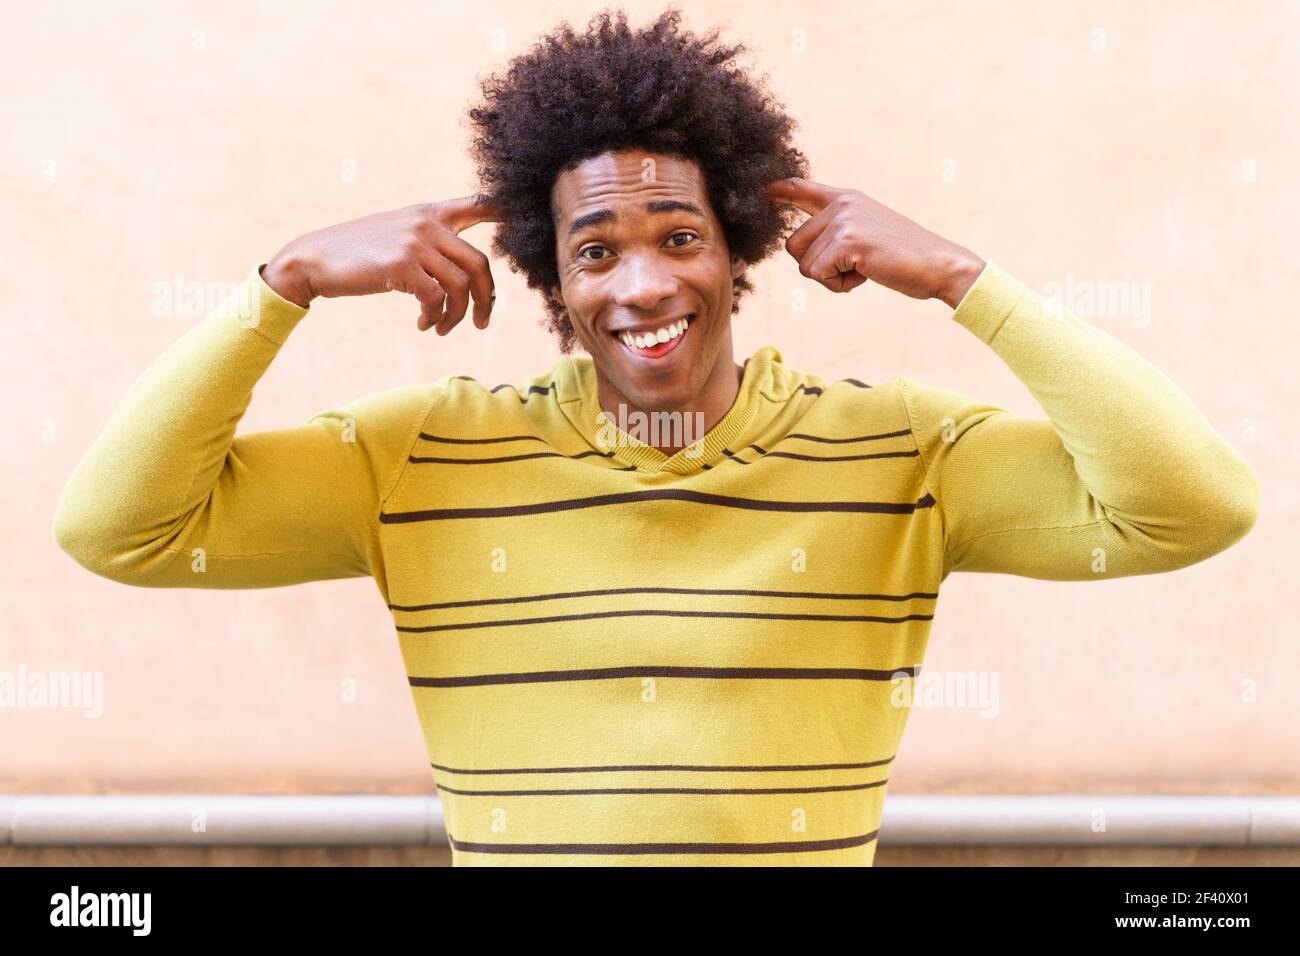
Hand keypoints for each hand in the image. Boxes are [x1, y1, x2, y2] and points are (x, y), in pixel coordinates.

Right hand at [262, 196, 502, 333]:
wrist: (314, 259)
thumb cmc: (357, 254)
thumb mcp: (397, 235)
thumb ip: (430, 243)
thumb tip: (461, 272)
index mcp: (429, 213)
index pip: (476, 204)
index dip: (504, 211)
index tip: (522, 216)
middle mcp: (427, 224)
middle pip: (480, 263)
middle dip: (487, 299)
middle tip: (481, 323)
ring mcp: (415, 243)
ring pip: (461, 286)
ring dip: (457, 316)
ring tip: (443, 329)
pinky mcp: (401, 265)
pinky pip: (436, 299)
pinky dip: (435, 318)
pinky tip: (424, 325)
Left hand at [764, 177, 984, 308]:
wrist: (939, 265)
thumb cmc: (904, 258)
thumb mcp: (867, 234)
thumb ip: (837, 232)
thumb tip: (801, 246)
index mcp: (846, 199)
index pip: (801, 188)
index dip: (780, 191)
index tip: (763, 190)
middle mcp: (841, 204)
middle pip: (792, 246)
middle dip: (818, 267)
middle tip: (854, 266)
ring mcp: (843, 220)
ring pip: (805, 265)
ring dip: (831, 279)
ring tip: (864, 268)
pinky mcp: (847, 240)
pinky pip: (818, 275)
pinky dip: (839, 286)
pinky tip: (866, 275)